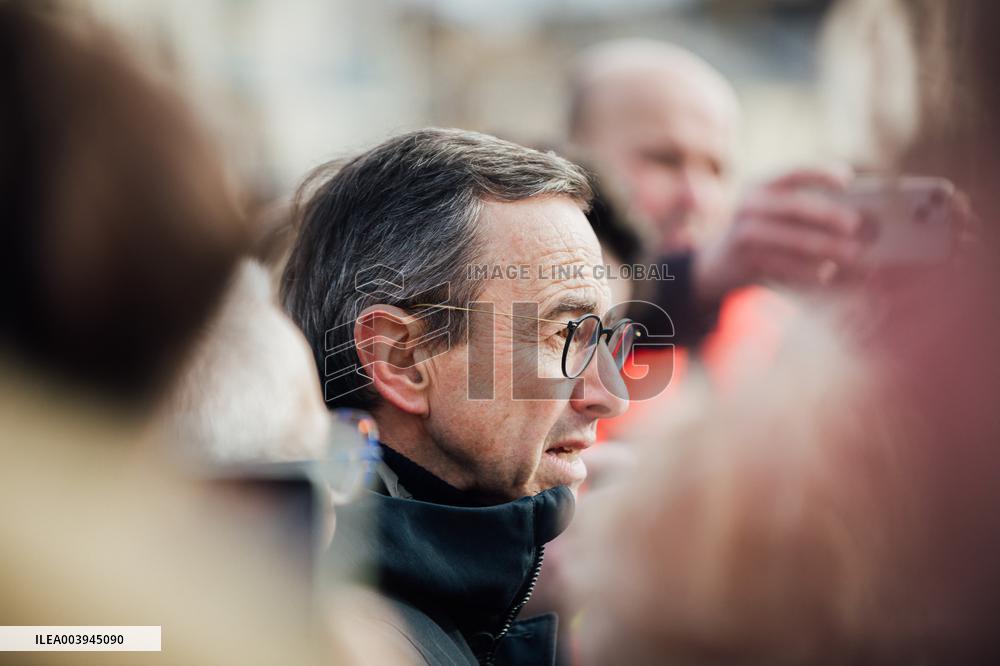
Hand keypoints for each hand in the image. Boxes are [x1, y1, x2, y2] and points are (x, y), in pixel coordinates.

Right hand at [693, 167, 862, 304]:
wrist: (715, 264)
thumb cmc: (759, 235)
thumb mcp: (771, 212)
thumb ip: (802, 207)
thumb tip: (856, 218)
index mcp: (760, 186)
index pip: (793, 173)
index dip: (821, 173)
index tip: (848, 181)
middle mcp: (749, 205)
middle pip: (794, 206)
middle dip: (827, 215)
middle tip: (855, 225)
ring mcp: (743, 233)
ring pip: (790, 239)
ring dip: (824, 247)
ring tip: (851, 255)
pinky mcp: (744, 260)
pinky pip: (781, 265)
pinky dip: (807, 271)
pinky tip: (827, 275)